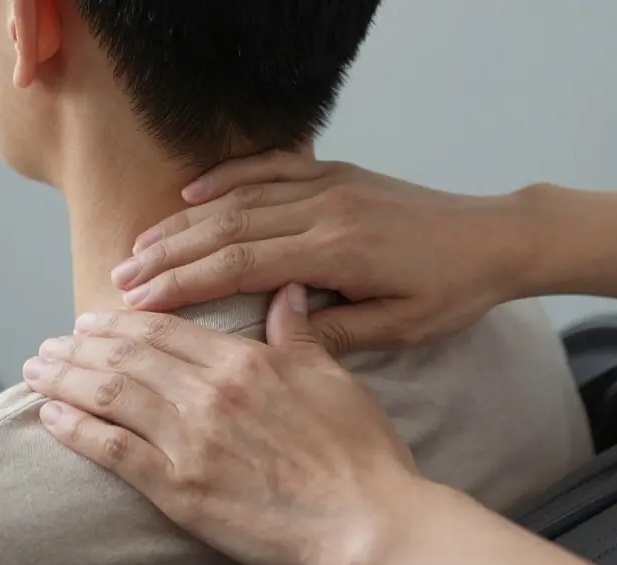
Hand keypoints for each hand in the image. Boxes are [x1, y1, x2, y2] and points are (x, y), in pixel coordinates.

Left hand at [21, 284, 427, 564]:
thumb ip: (298, 334)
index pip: (163, 330)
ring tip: (36, 371)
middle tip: (51, 344)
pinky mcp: (178, 489)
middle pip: (125, 356)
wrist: (370, 522)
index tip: (93, 320)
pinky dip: (74, 429)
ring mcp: (189, 440)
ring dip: (64, 379)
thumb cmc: (360, 455)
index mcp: (244, 361)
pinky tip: (49, 416)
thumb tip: (286, 292)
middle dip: (79, 347)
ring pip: (108, 394)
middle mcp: (207, 392)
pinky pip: (111, 450)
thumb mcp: (332, 378)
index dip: (120, 322)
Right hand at [110, 151, 540, 352]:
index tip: (140, 303)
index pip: (242, 265)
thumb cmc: (452, 291)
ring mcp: (330, 185)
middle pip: (227, 228)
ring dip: (184, 223)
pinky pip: (271, 168)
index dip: (185, 284)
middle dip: (168, 255)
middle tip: (119, 278)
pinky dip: (227, 179)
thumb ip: (331, 335)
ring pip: (240, 199)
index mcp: (338, 252)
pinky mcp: (337, 173)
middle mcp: (326, 210)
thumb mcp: (400, 329)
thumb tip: (267, 345)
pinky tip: (191, 195)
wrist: (497, 238)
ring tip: (138, 246)